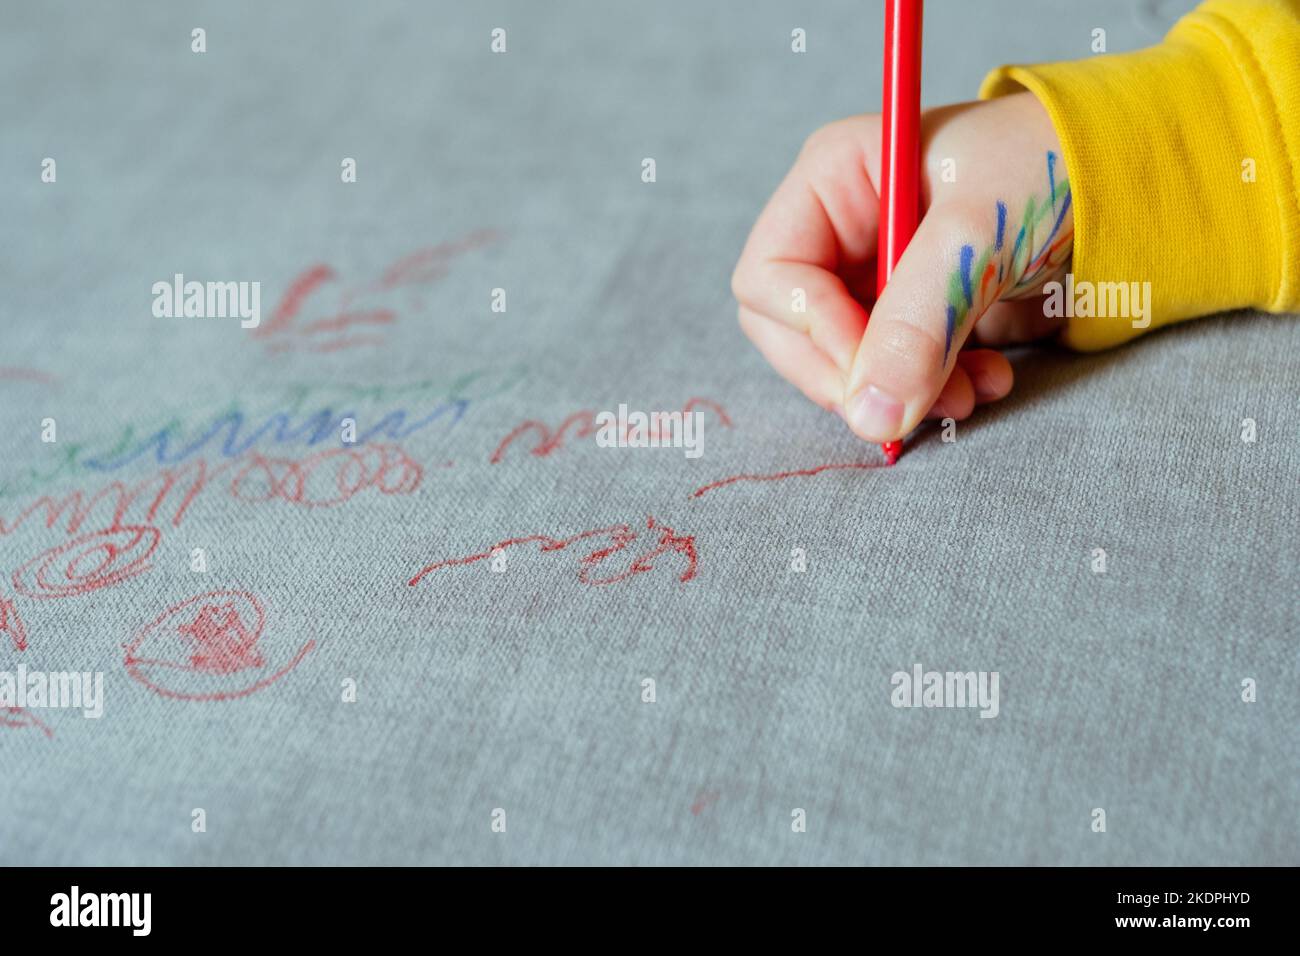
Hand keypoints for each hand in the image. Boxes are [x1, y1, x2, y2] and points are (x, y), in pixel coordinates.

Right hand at [731, 92, 1072, 442]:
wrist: (1140, 179)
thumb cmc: (1051, 164)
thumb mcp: (975, 235)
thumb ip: (917, 321)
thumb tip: (870, 415)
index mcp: (835, 181)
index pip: (772, 277)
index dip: (812, 330)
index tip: (872, 370)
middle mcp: (845, 230)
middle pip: (795, 330)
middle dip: (854, 374)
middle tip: (907, 406)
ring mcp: (880, 276)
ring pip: (847, 361)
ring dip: (903, 391)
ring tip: (968, 394)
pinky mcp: (921, 315)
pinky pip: (898, 373)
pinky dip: (936, 389)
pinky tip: (985, 381)